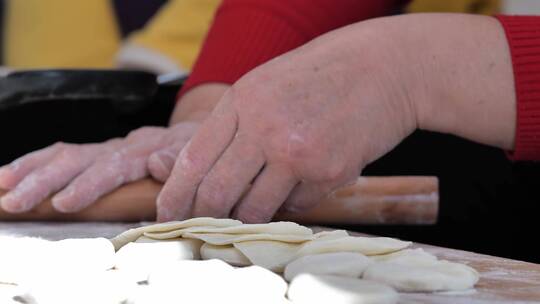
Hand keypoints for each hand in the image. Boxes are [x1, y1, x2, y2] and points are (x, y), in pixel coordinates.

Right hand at [0, 123, 197, 212]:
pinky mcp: (96, 154)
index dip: (88, 185)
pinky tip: (10, 176)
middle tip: (15, 201)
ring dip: (30, 170)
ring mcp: (105, 149)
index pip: (112, 167)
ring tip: (2, 186)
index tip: (64, 203)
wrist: (193, 135)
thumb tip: (158, 164)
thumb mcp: (197, 156)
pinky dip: (34, 165)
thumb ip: (179, 161)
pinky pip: (61, 155)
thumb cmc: (195, 153)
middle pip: (77, 159)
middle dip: (44, 181)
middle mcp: (118, 147)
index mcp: (143, 151)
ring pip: (62, 155)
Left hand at [156, 14, 515, 222]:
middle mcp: (265, 128)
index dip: (175, 195)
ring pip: (254, 209)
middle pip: (217, 193)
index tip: (168, 213)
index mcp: (242, 101)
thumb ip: (233, 124)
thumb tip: (201, 172)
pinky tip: (299, 181)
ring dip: (249, 214)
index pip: (193, 160)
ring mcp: (297, 153)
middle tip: (203, 224)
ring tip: (256, 202)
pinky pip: (295, 207)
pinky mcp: (329, 173)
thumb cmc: (321, 76)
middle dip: (205, 216)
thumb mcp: (264, 85)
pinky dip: (289, 203)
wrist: (384, 67)